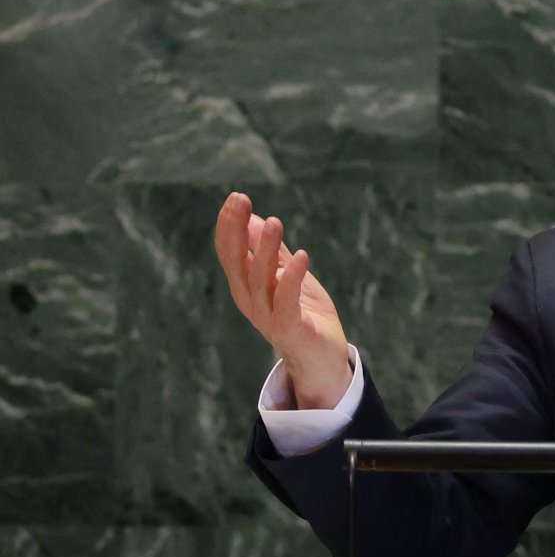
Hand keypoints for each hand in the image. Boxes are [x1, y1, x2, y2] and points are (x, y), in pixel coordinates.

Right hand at [214, 192, 351, 408]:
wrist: (322, 359)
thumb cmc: (304, 315)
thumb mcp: (289, 276)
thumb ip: (272, 252)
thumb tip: (252, 219)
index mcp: (246, 287)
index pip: (229, 252)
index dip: (229, 225)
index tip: (236, 197)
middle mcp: (250, 300)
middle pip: (237, 262)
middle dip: (235, 230)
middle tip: (241, 199)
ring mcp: (267, 316)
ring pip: (260, 279)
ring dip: (265, 249)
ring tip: (274, 222)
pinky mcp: (290, 328)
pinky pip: (286, 301)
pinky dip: (292, 278)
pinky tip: (300, 255)